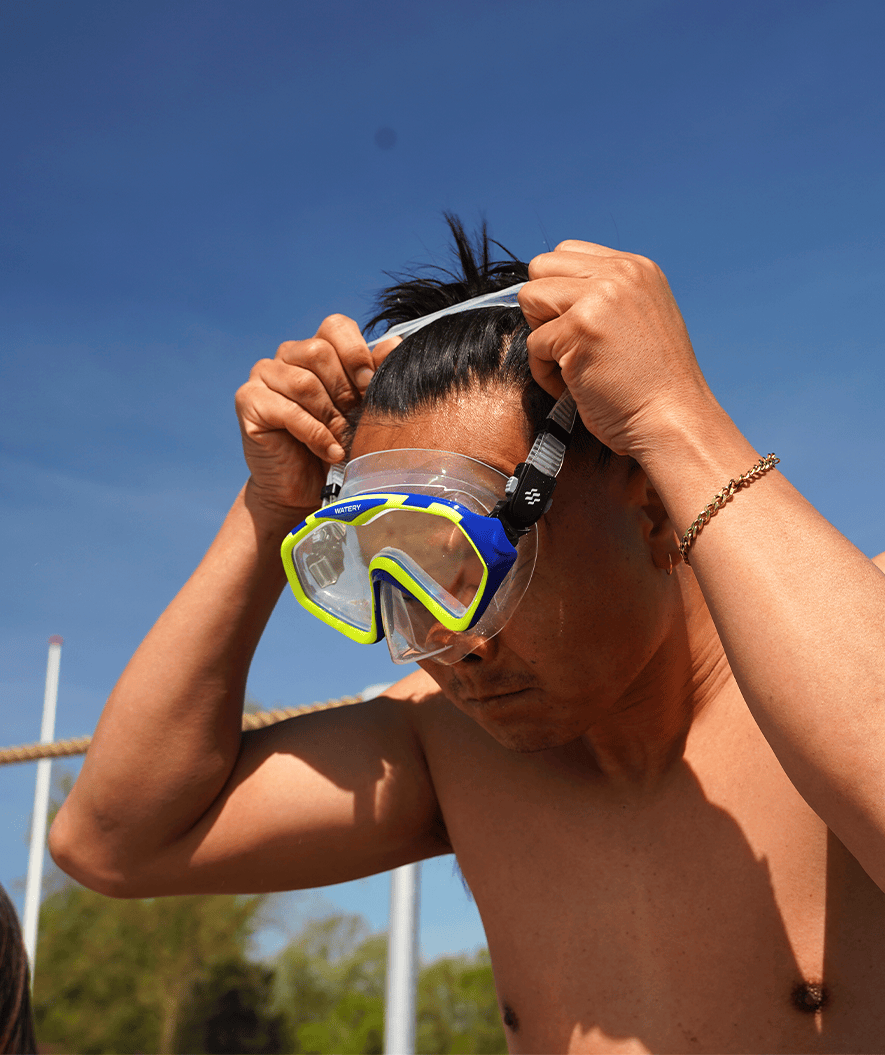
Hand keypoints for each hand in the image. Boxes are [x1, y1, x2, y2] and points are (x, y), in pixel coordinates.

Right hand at [235, 314, 398, 518]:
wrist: (304, 488)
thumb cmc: (336, 446)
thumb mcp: (361, 410)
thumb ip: (374, 376)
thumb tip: (394, 344)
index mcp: (316, 350)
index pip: (335, 326)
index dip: (355, 353)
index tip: (369, 386)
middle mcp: (287, 356)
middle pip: (318, 351)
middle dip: (343, 390)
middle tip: (354, 420)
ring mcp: (264, 375)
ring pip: (303, 382)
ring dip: (330, 417)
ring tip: (342, 440)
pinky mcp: (248, 401)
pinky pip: (286, 409)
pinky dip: (314, 434)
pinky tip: (328, 451)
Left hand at [519, 241, 714, 460]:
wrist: (673, 421)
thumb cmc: (653, 386)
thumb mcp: (641, 319)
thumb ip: (605, 298)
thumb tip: (553, 297)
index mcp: (635, 268)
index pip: (567, 252)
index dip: (559, 291)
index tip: (576, 326)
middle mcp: (619, 274)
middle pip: (541, 267)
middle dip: (543, 308)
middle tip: (568, 343)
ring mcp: (598, 299)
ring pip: (529, 297)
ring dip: (540, 336)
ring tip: (569, 364)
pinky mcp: (578, 329)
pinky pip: (533, 344)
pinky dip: (544, 372)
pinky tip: (573, 386)